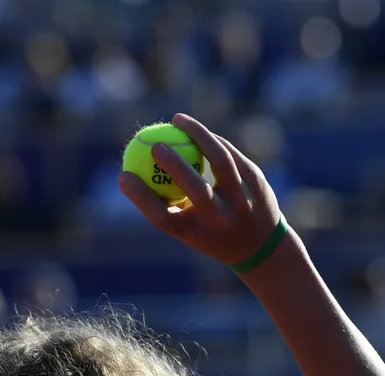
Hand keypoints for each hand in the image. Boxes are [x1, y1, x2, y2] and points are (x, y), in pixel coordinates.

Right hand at [118, 113, 284, 266]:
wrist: (261, 246)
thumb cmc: (210, 231)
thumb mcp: (187, 226)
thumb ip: (164, 202)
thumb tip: (131, 171)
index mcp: (198, 235)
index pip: (162, 218)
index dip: (139, 197)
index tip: (122, 175)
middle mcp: (221, 220)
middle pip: (195, 190)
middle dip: (174, 164)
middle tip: (155, 143)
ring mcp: (243, 201)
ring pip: (220, 161)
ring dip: (198, 135)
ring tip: (177, 120)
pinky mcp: (257, 182)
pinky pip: (230, 154)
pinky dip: (211, 140)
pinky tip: (196, 130)